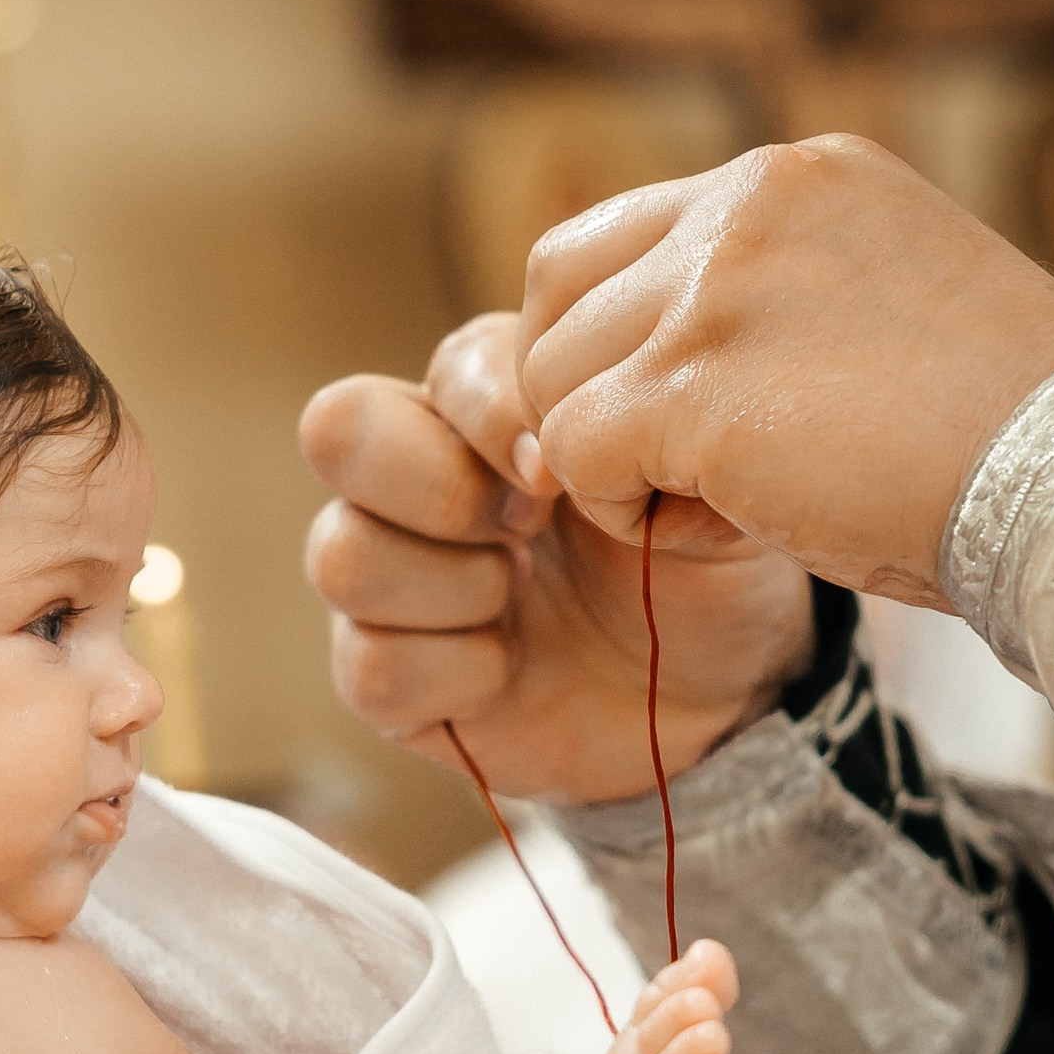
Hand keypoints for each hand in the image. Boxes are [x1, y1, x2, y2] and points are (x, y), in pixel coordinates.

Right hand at [303, 314, 812, 802]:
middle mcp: (414, 480)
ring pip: (340, 557)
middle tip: (531, 525)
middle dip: (442, 485)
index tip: (564, 471)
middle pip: (336, 429)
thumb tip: (555, 434)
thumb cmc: (695, 557)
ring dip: (456, 584)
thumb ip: (635, 408)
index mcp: (482, 405)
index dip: (495, 414)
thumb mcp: (693, 469)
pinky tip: (512, 671)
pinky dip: (457, 672)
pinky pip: (369, 665)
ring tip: (525, 597)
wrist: (717, 686)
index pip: (439, 367)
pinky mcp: (388, 681)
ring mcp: (391, 582)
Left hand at [517, 136, 1053, 605]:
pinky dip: (618, 509)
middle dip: (586, 391)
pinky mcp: (692, 385)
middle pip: (557, 289)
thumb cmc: (1008, 432)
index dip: (619, 340)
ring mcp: (713, 287)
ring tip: (710, 504)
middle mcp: (747, 203)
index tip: (678, 418)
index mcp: (799, 176)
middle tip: (665, 469)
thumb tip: (667, 369)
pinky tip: (714, 529)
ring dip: (606, 458)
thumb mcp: (887, 311)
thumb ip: (780, 301)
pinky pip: (572, 451)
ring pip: (550, 374)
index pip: (622, 236)